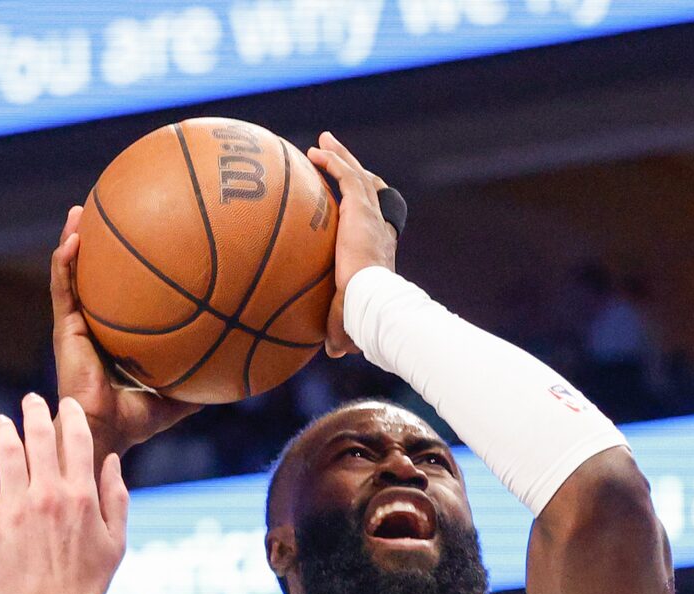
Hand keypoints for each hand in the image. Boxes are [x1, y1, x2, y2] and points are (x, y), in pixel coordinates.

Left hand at [0, 395, 128, 593]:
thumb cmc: (89, 585)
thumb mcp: (117, 542)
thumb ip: (117, 498)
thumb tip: (112, 461)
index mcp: (82, 497)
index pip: (76, 439)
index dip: (70, 415)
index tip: (64, 405)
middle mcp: (49, 496)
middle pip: (39, 436)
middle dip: (34, 411)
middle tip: (31, 401)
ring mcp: (16, 510)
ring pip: (5, 451)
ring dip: (3, 428)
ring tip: (1, 423)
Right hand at [51, 207, 191, 460]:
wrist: (105, 433)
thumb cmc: (137, 422)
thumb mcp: (179, 398)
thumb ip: (201, 381)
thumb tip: (239, 372)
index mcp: (117, 338)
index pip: (122, 298)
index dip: (128, 273)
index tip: (144, 242)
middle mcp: (95, 327)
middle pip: (97, 279)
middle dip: (101, 246)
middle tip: (111, 212)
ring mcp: (77, 326)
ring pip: (72, 275)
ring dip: (73, 241)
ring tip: (80, 211)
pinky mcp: (64, 330)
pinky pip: (62, 289)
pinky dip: (64, 263)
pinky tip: (73, 239)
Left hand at [306, 133, 399, 356]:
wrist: (372, 300)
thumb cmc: (367, 315)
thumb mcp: (351, 318)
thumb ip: (340, 328)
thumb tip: (331, 352)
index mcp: (379, 249)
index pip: (376, 222)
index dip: (367, 209)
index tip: (353, 201)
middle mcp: (379, 227)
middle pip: (370, 191)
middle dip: (353, 171)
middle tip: (336, 158)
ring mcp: (372, 215)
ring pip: (358, 175)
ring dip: (341, 156)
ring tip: (324, 142)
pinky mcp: (361, 208)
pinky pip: (346, 175)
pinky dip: (333, 161)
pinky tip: (314, 152)